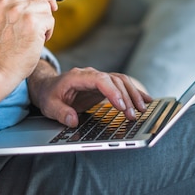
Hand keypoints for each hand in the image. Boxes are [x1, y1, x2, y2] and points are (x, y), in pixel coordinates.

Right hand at [0, 0, 57, 84]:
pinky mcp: (33, 23)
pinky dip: (49, 30)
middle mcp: (6, 1)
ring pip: (45, 4)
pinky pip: (50, 19)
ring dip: (46, 17)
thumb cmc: (1, 45)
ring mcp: (20, 11)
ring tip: (37, 31)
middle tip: (49, 7)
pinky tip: (38, 39)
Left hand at [31, 67, 152, 126]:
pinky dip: (134, 92)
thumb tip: (72, 120)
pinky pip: (121, 85)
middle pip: (114, 80)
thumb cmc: (49, 95)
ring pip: (121, 81)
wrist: (48, 86)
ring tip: (142, 110)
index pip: (100, 79)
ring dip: (133, 94)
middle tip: (133, 115)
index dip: (112, 92)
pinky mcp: (104, 85)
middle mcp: (91, 74)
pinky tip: (146, 101)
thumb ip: (60, 112)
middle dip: (126, 97)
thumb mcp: (49, 105)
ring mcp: (98, 79)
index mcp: (77, 76)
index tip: (121, 106)